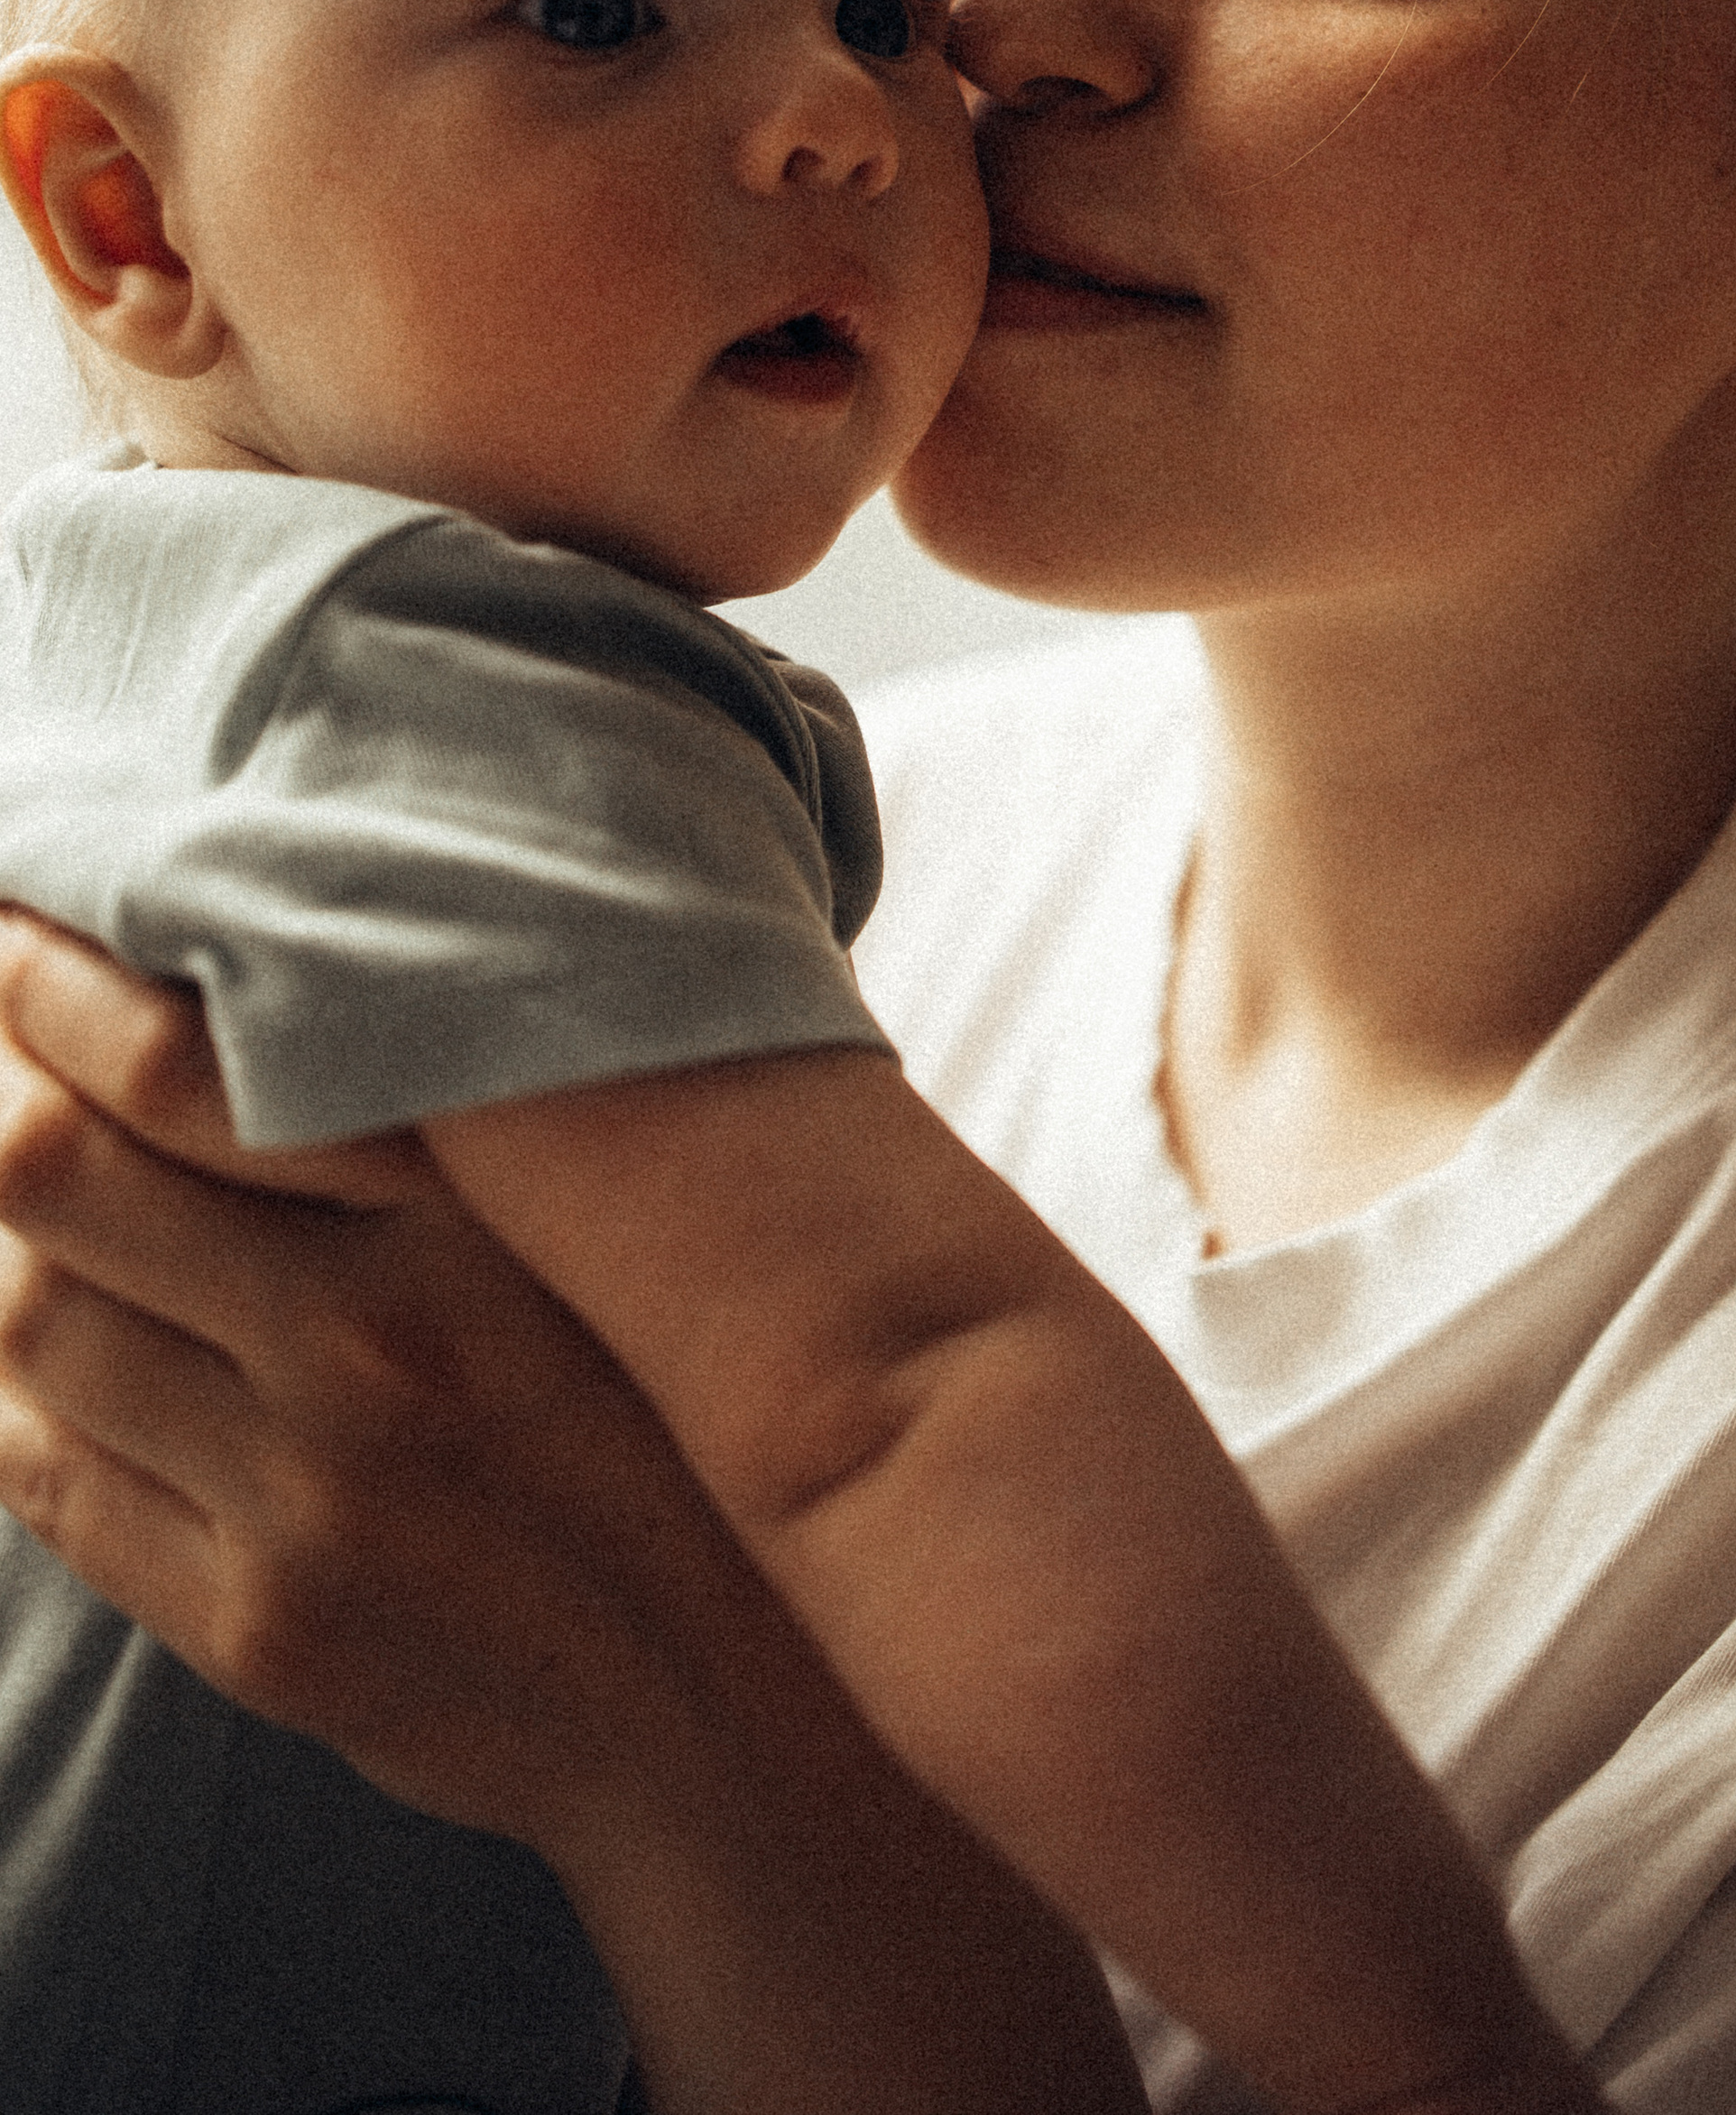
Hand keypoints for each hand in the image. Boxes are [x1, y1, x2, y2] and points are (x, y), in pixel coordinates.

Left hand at [0, 912, 1153, 2113]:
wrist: (768, 1697)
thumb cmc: (696, 1406)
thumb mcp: (615, 1217)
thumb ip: (460, 1111)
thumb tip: (283, 988)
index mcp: (477, 1208)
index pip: (177, 1062)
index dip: (49, 984)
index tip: (12, 930)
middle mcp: (377, 1342)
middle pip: (64, 1179)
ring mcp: (309, 1500)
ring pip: (36, 1327)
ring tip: (18, 1177)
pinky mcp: (265, 1630)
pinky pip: (57, 1484)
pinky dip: (14, 1397)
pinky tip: (29, 1346)